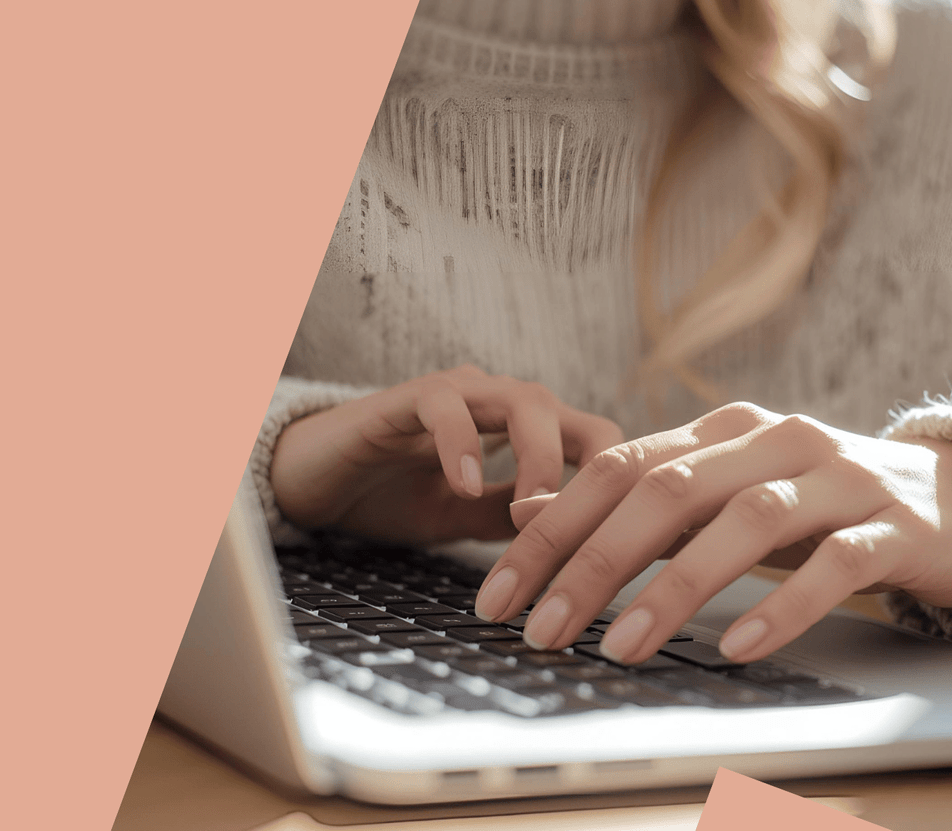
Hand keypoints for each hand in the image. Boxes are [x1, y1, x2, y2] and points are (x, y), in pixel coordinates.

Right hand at [270, 366, 624, 544]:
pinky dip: (463, 442)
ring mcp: (457, 394)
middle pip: (576, 417)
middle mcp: (499, 403)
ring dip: (540, 459)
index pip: (598, 443)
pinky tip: (465, 484)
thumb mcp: (472, 522)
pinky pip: (446, 404)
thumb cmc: (394, 496)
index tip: (635, 543)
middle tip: (589, 533)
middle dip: (593, 475)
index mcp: (524, 433)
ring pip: (525, 401)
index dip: (621, 488)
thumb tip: (594, 557)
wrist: (316, 483)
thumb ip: (526, 526)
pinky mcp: (406, 397)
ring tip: (530, 514)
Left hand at [475, 402, 951, 664]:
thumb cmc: (820, 506)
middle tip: (544, 628)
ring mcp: (839, 478)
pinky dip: (783, 606)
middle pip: (667, 491)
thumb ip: (634, 502)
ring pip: (745, 523)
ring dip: (674, 588)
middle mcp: (775, 439)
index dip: (550, 530)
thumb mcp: (722, 496)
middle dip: (593, 562)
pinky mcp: (894, 526)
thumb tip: (530, 514)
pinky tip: (738, 648)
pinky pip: (834, 564)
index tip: (500, 595)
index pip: (615, 469)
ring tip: (621, 648)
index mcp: (723, 430)